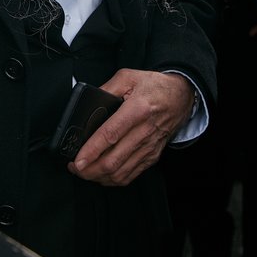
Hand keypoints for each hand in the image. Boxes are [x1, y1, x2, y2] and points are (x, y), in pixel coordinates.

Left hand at [69, 69, 194, 186]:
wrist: (182, 96)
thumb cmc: (154, 86)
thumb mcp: (128, 77)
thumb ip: (106, 88)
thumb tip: (87, 104)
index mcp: (137, 109)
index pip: (111, 135)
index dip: (92, 150)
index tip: (77, 160)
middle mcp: (144, 131)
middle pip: (114, 160)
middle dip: (90, 170)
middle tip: (74, 167)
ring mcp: (149, 147)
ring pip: (121, 172)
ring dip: (99, 176)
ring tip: (84, 171)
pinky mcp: (152, 156)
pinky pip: (131, 175)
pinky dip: (113, 179)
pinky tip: (102, 175)